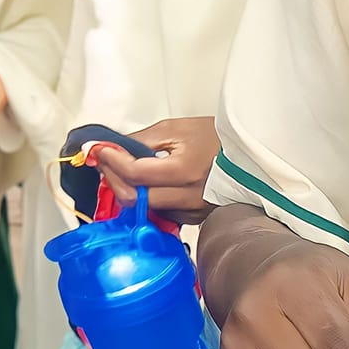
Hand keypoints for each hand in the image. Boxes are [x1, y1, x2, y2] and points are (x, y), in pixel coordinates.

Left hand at [94, 117, 217, 224]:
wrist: (248, 157)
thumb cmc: (216, 139)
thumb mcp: (175, 129)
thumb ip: (140, 141)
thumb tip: (112, 148)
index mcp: (184, 171)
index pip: (134, 173)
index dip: (112, 162)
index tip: (101, 151)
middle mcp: (188, 197)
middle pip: (134, 199)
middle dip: (114, 180)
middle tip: (107, 164)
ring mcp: (192, 212)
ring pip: (145, 209)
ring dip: (129, 191)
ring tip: (125, 172)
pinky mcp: (194, 219)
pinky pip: (161, 213)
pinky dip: (148, 201)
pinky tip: (146, 185)